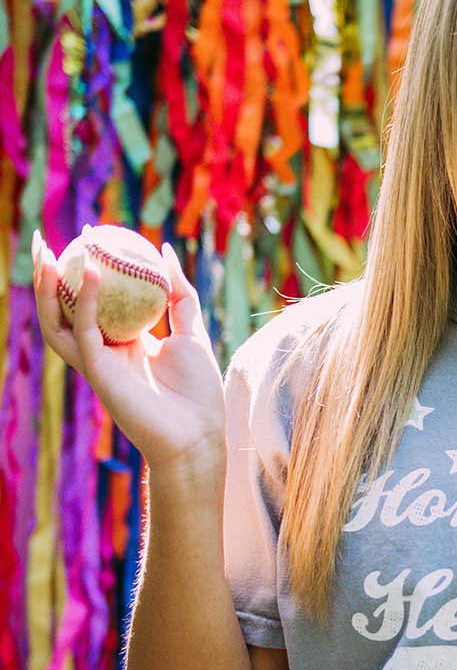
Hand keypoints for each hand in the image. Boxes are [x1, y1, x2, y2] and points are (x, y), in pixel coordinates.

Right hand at [32, 229, 226, 477]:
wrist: (199, 435)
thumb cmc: (198, 391)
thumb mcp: (191, 331)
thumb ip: (179, 292)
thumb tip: (165, 249)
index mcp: (122, 342)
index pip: (91, 300)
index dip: (83, 269)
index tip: (87, 235)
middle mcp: (102, 352)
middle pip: (61, 310)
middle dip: (46, 277)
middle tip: (45, 241)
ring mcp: (95, 363)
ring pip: (55, 323)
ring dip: (45, 289)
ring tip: (46, 253)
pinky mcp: (97, 373)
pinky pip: (83, 332)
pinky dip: (84, 301)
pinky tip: (89, 271)